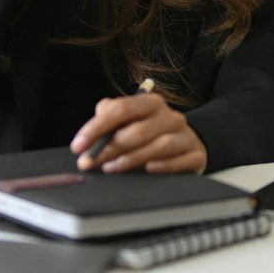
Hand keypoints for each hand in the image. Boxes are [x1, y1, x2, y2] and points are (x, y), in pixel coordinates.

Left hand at [70, 92, 207, 173]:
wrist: (190, 142)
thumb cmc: (152, 132)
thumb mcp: (131, 120)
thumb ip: (110, 118)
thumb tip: (91, 132)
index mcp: (150, 103)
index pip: (120, 109)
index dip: (96, 128)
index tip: (78, 146)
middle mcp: (169, 116)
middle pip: (137, 131)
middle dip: (109, 148)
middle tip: (90, 162)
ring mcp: (185, 135)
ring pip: (159, 146)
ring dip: (131, 159)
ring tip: (111, 168)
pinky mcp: (195, 155)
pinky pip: (181, 161)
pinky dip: (164, 166)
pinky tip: (148, 169)